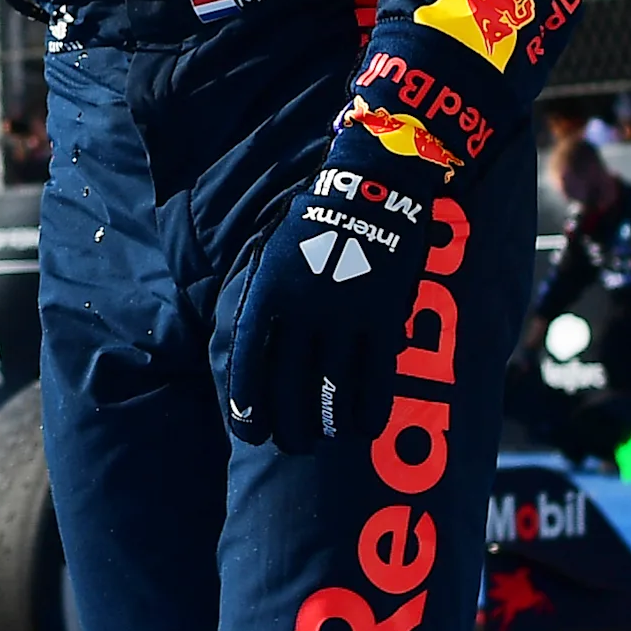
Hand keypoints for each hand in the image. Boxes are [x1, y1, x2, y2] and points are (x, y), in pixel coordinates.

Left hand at [223, 22, 503, 451]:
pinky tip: (362, 428)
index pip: (251, 360)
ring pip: (330, 389)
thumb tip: (262, 358)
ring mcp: (345, 316)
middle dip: (287, 424)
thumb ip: (270, 304)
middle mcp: (304, 308)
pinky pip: (375, 379)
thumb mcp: (276, 255)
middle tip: (290, 444)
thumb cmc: (320, 225)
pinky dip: (367, 410)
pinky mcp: (383, 319)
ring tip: (321, 440)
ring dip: (324, 423)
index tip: (248, 432)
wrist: (376, 187)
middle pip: (288, 384)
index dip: (247, 402)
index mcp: (271, 290)